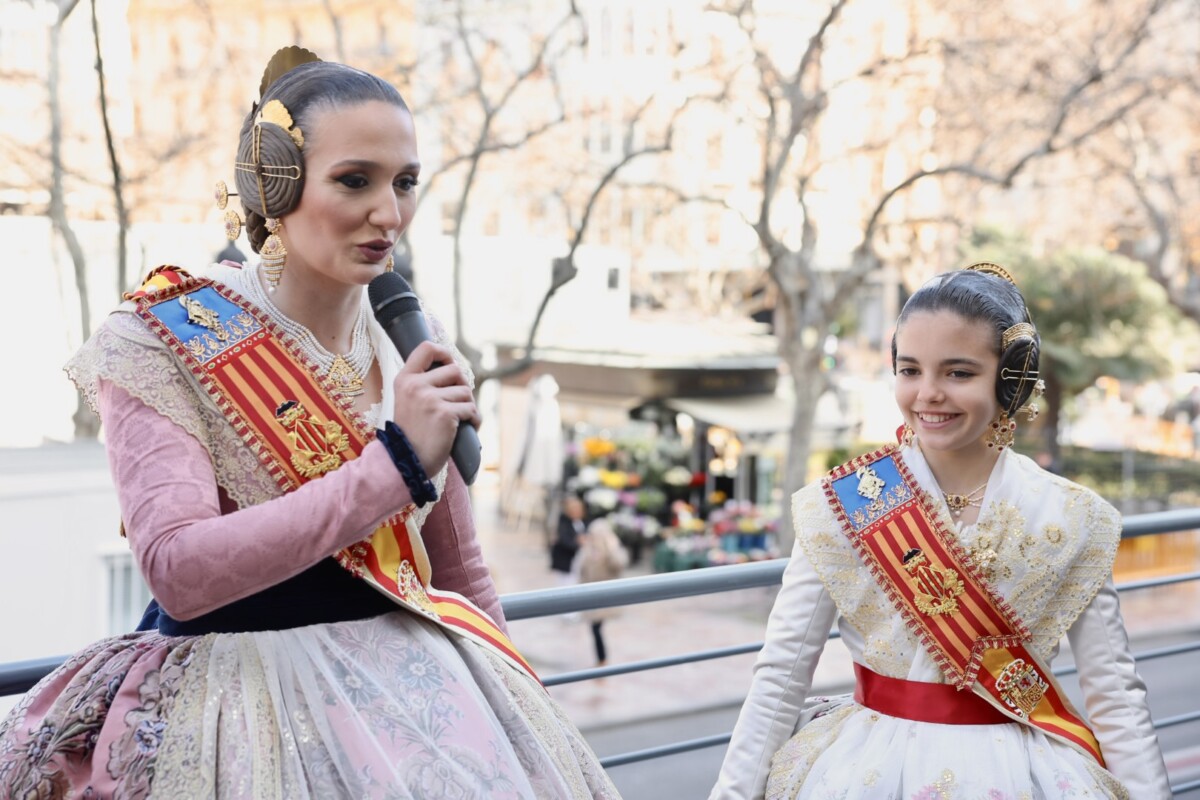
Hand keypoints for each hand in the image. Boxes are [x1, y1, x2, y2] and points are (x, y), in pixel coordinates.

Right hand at [389, 341, 479, 477]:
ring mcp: (430, 399)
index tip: (450, 363)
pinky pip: (471, 409)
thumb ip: (423, 383)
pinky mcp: (444, 413)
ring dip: (469, 406)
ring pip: (465, 392)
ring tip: (461, 419)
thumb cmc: (412, 433)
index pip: (426, 348)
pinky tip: (469, 427)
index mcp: (405, 379)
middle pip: (455, 370)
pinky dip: (474, 420)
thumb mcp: (408, 401)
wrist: (405, 462)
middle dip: (462, 386)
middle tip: (459, 402)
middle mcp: (415, 385)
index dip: (444, 352)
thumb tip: (453, 368)